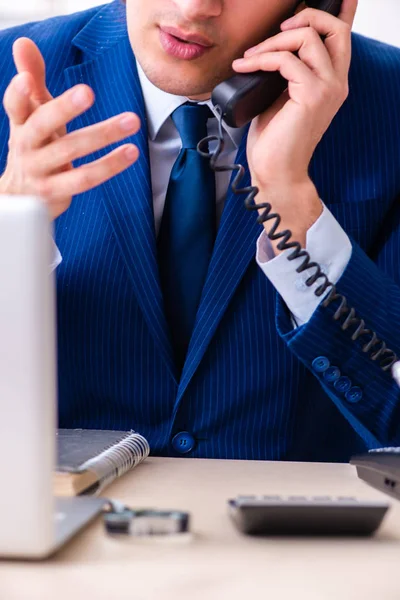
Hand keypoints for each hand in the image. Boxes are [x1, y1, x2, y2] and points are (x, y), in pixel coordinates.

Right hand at [0, 38, 139, 219]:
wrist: (22, 195)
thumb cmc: (35, 146)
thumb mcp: (32, 114)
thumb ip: (32, 78)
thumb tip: (23, 42)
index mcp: (21, 124)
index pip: (14, 106)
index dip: (18, 94)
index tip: (27, 80)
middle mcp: (26, 147)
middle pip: (42, 126)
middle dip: (64, 109)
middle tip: (89, 92)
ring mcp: (39, 172)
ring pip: (69, 152)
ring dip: (102, 135)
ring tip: (131, 120)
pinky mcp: (56, 193)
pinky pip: (84, 179)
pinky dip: (109, 166)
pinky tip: (130, 152)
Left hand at [232, 0, 357, 247]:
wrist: (275, 172)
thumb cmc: (275, 141)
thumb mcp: (280, 97)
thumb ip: (286, 72)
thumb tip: (271, 47)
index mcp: (332, 82)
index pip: (342, 37)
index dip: (340, 10)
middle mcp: (337, 83)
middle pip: (334, 28)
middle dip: (305, 17)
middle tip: (278, 31)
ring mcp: (328, 88)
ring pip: (307, 38)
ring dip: (271, 43)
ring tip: (250, 58)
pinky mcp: (312, 95)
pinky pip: (286, 60)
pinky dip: (261, 59)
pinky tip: (244, 67)